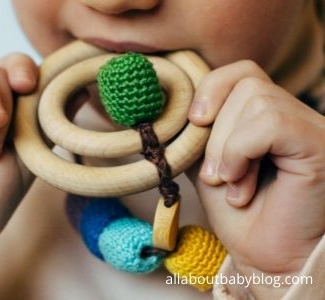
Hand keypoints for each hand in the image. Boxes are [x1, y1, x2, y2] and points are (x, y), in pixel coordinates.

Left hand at [188, 60, 324, 294]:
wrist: (265, 257)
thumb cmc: (239, 213)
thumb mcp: (208, 161)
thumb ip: (201, 129)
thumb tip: (179, 99)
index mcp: (270, 116)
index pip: (243, 71)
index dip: (213, 88)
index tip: (195, 122)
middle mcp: (296, 115)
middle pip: (245, 84)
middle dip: (216, 132)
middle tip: (216, 175)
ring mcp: (311, 126)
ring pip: (256, 100)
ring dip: (228, 148)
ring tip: (232, 184)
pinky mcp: (318, 143)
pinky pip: (270, 123)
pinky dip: (242, 152)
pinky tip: (241, 184)